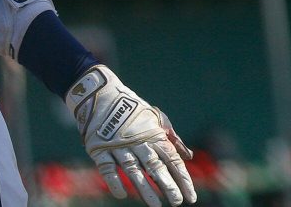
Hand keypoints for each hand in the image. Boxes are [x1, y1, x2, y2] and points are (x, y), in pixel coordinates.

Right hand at [65, 65, 196, 206]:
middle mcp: (138, 141)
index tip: (190, 195)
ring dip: (144, 189)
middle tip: (177, 202)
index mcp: (154, 134)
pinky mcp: (100, 149)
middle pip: (155, 165)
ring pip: (134, 170)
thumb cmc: (134, 110)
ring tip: (155, 205)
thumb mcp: (157, 119)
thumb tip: (188, 157)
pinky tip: (122, 194)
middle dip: (167, 184)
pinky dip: (114, 180)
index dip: (182, 177)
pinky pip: (107, 167)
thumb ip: (172, 139)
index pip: (172, 159)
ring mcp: (118, 145)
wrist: (102, 95)